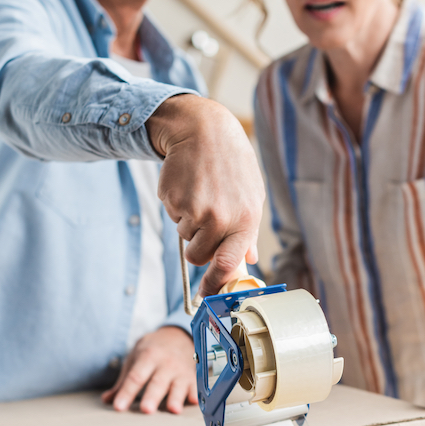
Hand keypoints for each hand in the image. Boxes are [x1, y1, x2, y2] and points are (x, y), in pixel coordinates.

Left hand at [101, 326, 196, 413]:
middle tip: (146, 410)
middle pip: (157, 382)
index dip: (126, 392)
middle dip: (152, 396)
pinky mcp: (193, 376)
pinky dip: (195, 394)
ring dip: (176, 398)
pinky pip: (195, 386)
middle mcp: (165, 363)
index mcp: (148, 357)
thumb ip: (123, 382)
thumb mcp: (135, 359)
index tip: (118, 407)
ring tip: (173, 410)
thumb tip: (106, 400)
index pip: (135, 377)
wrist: (177, 335)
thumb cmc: (153, 350)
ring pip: (178, 386)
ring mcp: (180, 370)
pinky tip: (193, 402)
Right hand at [146, 95, 264, 296]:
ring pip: (185, 237)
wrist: (203, 130)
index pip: (228, 264)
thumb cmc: (232, 164)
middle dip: (197, 248)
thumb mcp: (251, 195)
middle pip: (199, 256)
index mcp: (246, 220)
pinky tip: (189, 185)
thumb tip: (249, 260)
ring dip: (188, 223)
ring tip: (201, 194)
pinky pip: (172, 216)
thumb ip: (248, 231)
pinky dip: (178, 206)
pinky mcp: (174, 200)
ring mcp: (196, 209)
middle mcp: (221, 218)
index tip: (207, 295)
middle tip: (203, 223)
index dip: (216, 284)